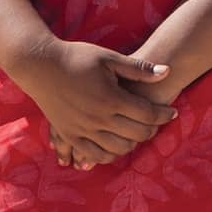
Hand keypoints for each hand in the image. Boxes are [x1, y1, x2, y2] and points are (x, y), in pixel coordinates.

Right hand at [12, 39, 173, 166]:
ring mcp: (83, 129)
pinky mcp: (70, 135)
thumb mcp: (108, 58)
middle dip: (152, 130)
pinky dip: (110, 154)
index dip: (164, 114)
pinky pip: (95, 154)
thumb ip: (138, 68)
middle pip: (136, 133)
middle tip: (157, 123)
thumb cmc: (76, 57)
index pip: (147, 114)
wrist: (39, 65)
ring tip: (139, 133)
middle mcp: (98, 118)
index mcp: (111, 98)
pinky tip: (118, 146)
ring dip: (134, 144)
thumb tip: (167, 71)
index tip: (173, 112)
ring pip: (118, 148)